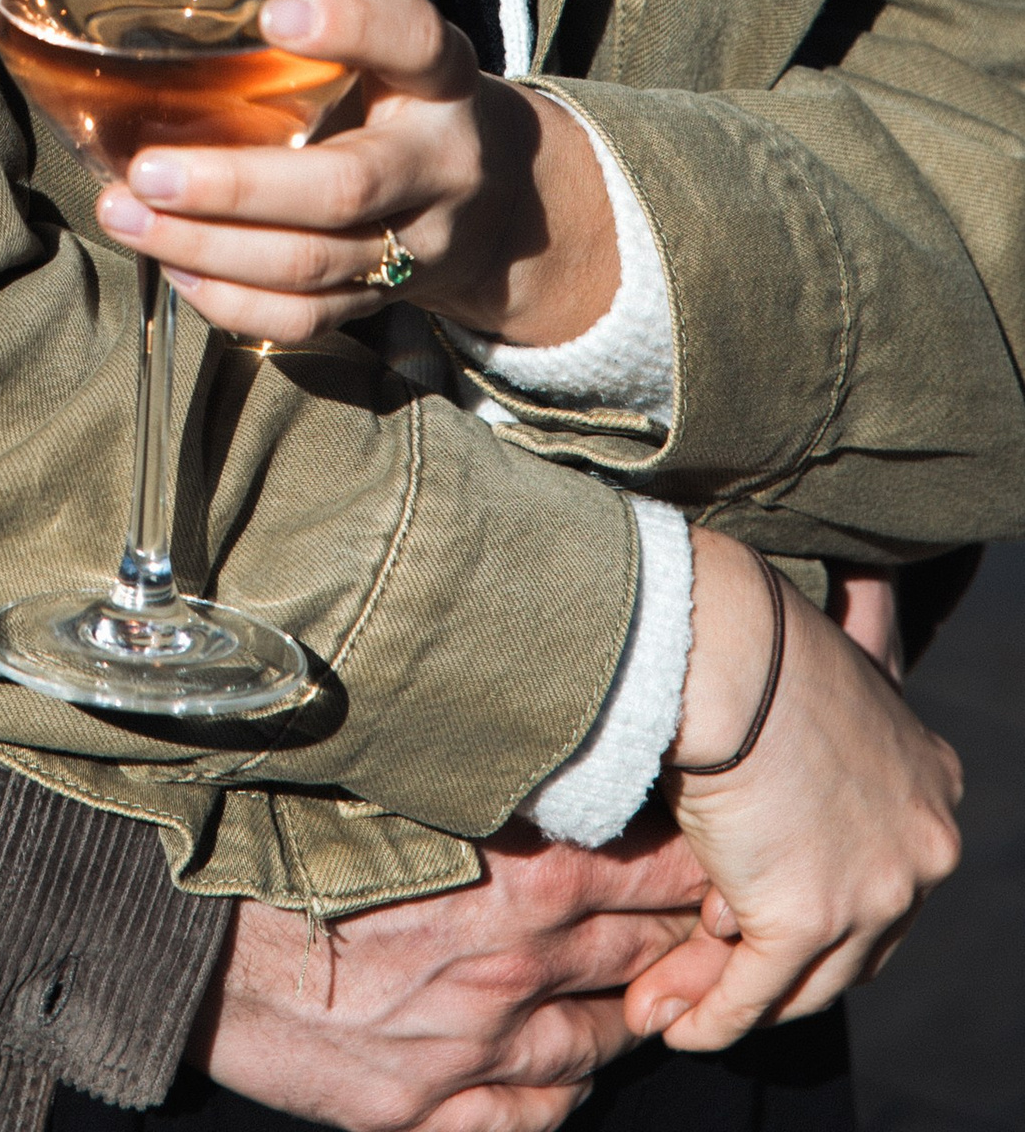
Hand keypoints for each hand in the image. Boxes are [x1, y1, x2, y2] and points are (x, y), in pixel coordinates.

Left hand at [95, 0, 618, 352]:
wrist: (499, 202)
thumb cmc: (407, 103)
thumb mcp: (391, 50)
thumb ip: (320, 35)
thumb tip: (164, 29)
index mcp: (440, 78)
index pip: (412, 40)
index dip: (349, 26)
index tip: (274, 16)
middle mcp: (439, 163)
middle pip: (344, 186)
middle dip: (235, 186)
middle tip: (146, 170)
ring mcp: (420, 243)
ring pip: (313, 262)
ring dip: (208, 246)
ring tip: (125, 215)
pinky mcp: (388, 299)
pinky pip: (309, 318)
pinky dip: (232, 300)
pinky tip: (173, 265)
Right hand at [197, 820, 708, 1131]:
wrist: (195, 947)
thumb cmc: (280, 849)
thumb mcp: (392, 790)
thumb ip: (478, 782)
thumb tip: (531, 736)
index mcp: (513, 882)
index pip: (647, 872)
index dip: (691, 864)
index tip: (718, 847)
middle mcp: (513, 973)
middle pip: (640, 959)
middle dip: (683, 940)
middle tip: (712, 922)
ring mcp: (478, 1056)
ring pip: (599, 1044)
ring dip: (632, 1017)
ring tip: (652, 996)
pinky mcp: (431, 1114)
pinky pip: (535, 1116)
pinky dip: (563, 1092)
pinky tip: (567, 1072)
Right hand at [626, 531, 960, 1051]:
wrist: (722, 645)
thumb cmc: (754, 635)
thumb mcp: (835, 655)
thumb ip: (858, 665)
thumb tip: (875, 577)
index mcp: (932, 787)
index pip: (883, 878)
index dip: (823, 902)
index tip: (753, 907)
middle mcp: (924, 850)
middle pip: (853, 944)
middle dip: (780, 965)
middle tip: (712, 965)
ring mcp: (875, 891)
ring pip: (802, 980)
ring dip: (731, 999)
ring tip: (669, 1005)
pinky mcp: (809, 919)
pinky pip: (755, 995)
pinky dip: (712, 1018)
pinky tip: (674, 1024)